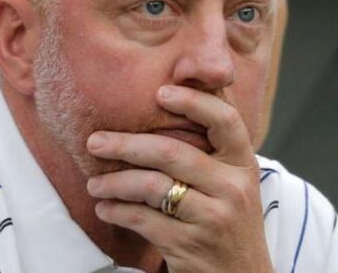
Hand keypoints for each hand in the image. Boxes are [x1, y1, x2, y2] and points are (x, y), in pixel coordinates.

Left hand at [86, 85, 273, 272]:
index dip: (193, 102)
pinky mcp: (190, 245)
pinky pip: (143, 220)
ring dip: (114, 183)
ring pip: (152, 187)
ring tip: (94, 184)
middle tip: (94, 142)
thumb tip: (176, 93)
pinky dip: (117, 211)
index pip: (225, 121)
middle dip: (125, 144)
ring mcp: (213, 218)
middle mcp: (233, 188)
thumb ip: (211, 148)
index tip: (160, 92)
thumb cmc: (229, 222)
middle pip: (171, 153)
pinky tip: (104, 208)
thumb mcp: (233, 182)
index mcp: (243, 165)